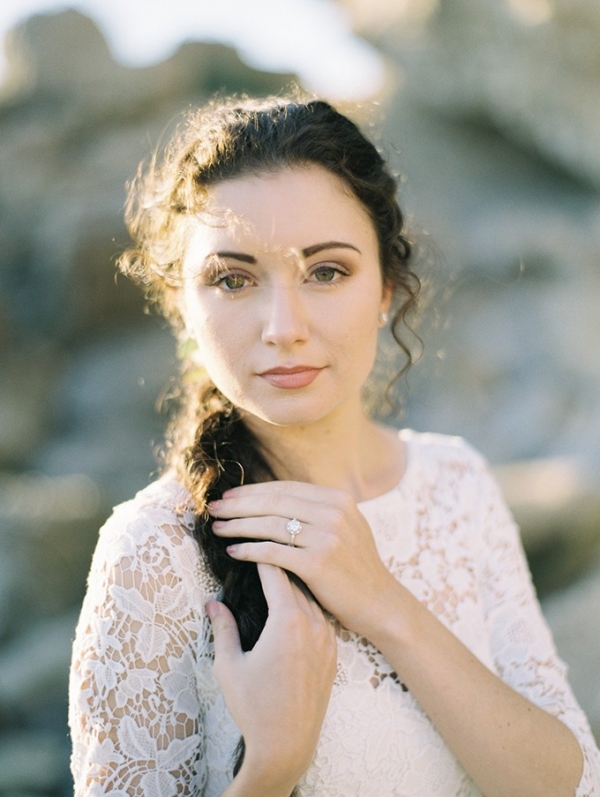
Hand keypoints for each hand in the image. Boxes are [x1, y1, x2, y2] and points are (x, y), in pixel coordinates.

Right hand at [207, 563, 335, 792]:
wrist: (288, 746)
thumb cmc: (254, 707)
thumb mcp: (229, 666)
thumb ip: (223, 629)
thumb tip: (213, 603)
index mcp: (287, 621)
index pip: (275, 571)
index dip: (260, 553)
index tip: (249, 540)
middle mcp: (313, 624)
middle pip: (295, 579)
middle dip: (278, 562)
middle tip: (261, 549)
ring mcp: (327, 638)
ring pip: (311, 596)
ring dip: (295, 583)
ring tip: (278, 572)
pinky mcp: (334, 652)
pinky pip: (321, 616)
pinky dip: (307, 604)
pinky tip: (295, 604)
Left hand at [209, 481, 397, 636]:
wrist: (380, 603)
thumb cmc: (354, 568)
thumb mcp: (345, 526)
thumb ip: (317, 510)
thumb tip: (275, 498)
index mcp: (338, 499)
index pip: (284, 488)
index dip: (252, 491)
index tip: (229, 496)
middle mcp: (333, 512)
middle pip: (272, 502)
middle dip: (238, 504)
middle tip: (213, 508)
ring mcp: (327, 536)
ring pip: (268, 525)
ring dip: (237, 525)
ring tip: (217, 528)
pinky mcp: (317, 563)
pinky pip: (271, 552)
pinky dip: (248, 550)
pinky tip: (232, 552)